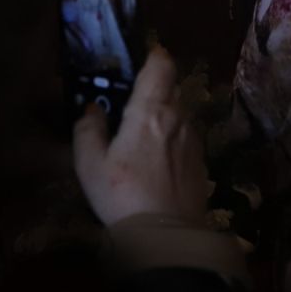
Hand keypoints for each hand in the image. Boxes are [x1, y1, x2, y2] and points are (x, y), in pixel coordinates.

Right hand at [73, 47, 208, 227]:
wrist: (166, 235)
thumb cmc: (122, 194)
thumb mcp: (91, 165)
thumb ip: (88, 130)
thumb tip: (92, 108)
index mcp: (150, 110)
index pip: (161, 66)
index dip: (154, 56)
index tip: (142, 58)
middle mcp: (178, 117)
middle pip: (171, 89)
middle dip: (153, 90)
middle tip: (130, 105)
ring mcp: (194, 139)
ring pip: (179, 114)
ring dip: (163, 117)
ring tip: (141, 137)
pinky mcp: (201, 161)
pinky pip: (186, 137)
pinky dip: (172, 139)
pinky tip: (158, 162)